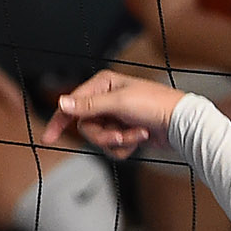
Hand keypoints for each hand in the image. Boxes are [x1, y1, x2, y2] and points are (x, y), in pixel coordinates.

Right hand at [45, 69, 188, 159]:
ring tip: (138, 135)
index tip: (48, 138)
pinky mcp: (127, 131)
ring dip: (119, 141)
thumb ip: (89, 105)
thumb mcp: (120, 103)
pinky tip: (141, 138)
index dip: (60, 121)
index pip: (72, 104)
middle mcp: (107, 99)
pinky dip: (127, 146)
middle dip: (105, 135)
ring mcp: (117, 117)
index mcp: (103, 84)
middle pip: (87, 126)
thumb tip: (62, 103)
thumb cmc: (156, 105)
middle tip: (121, 135)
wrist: (182, 124)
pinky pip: (114, 146)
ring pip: (101, 138)